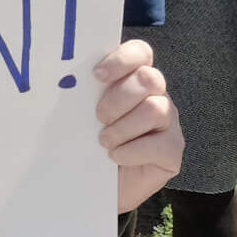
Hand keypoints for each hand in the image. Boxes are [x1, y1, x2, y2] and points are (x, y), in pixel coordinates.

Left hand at [94, 39, 181, 211]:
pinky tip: (115, 157)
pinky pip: (159, 144)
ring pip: (155, 109)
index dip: (121, 59)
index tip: (96, 76)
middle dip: (118, 98)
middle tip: (98, 117)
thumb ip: (83, 93)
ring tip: (104, 141)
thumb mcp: (83, 113)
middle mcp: (156, 95)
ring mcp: (168, 122)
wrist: (96, 184)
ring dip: (123, 127)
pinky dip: (132, 151)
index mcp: (132, 78)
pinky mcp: (173, 150)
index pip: (140, 52)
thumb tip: (62, 79)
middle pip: (148, 78)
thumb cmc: (88, 141)